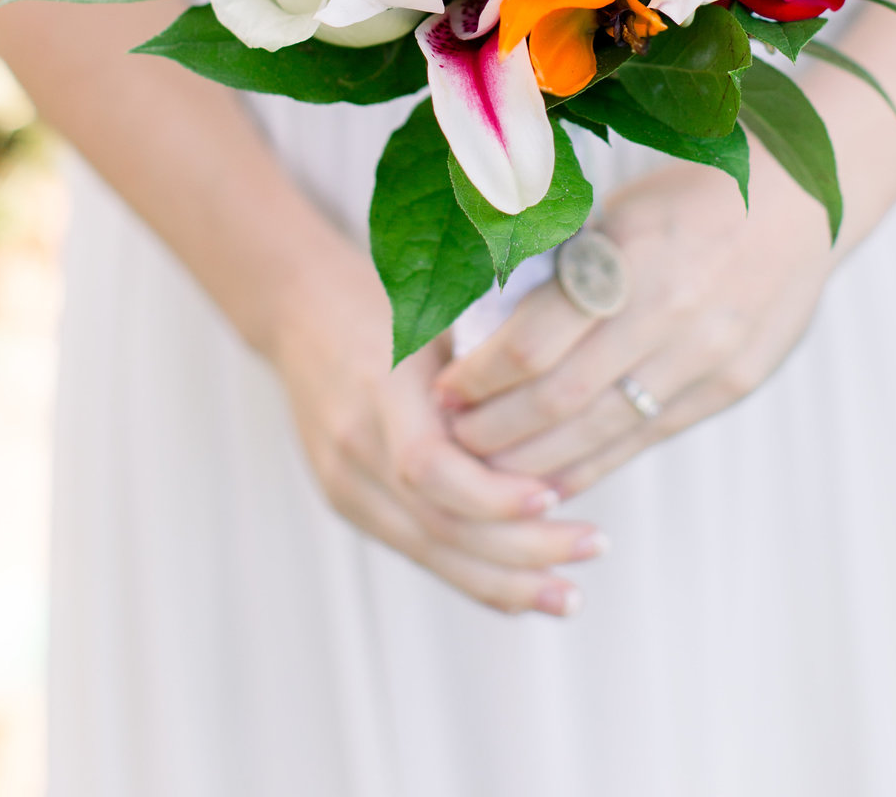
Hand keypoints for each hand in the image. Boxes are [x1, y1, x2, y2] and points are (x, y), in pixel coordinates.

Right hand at [269, 218, 606, 614]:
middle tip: (593, 545)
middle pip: (438, 522)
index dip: (492, 493)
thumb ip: (490, 356)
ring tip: (569, 595)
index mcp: (380, 386)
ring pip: (431, 551)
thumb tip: (575, 389)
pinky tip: (524, 591)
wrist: (301, 314)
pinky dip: (473, 574)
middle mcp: (356, 444)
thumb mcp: (436, 308)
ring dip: (505, 580)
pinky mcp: (349, 504)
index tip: (555, 494)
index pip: (428, 465)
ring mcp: (346, 482)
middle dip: (521, 548)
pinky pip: (417, 550)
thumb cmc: (388, 300)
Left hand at [434, 162, 833, 496]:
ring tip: (487, 464)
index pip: (533, 342)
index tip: (444, 386)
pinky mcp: (728, 387)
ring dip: (534, 458)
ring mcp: (705, 357)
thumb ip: (564, 270)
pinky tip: (551, 479)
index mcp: (630, 256)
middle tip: (452, 435)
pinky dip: (591, 465)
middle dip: (494, 427)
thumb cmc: (688, 199)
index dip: (478, 375)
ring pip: (600, 432)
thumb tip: (485, 326)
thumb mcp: (618, 214)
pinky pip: (645, 439)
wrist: (797, 206)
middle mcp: (669, 314)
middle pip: (558, 399)